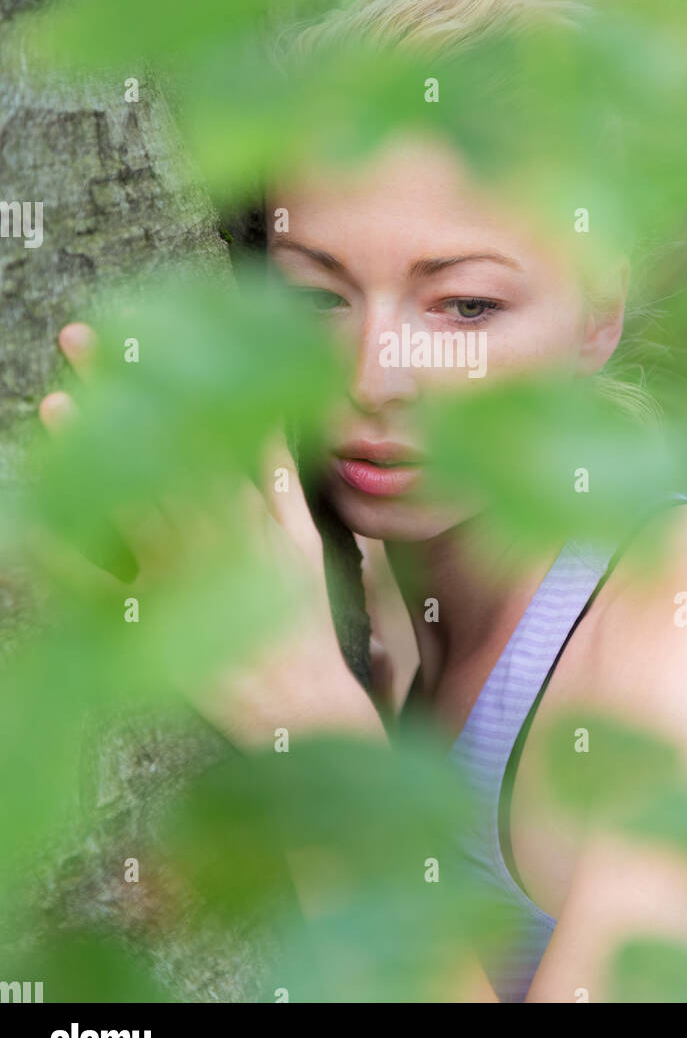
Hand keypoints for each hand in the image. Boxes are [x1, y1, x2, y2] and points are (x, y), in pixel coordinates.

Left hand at [40, 322, 386, 747]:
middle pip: (158, 448)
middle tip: (79, 338)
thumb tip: (267, 422)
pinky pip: (99, 588)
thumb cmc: (301, 621)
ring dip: (93, 455)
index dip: (164, 378)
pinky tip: (32, 525)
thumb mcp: (303, 540)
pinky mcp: (148, 624)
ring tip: (55, 405)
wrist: (297, 703)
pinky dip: (65, 558)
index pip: (200, 426)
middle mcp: (209, 536)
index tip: (133, 335)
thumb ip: (280, 481)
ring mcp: (174, 578)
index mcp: (247, 512)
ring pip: (128, 502)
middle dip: (118, 392)